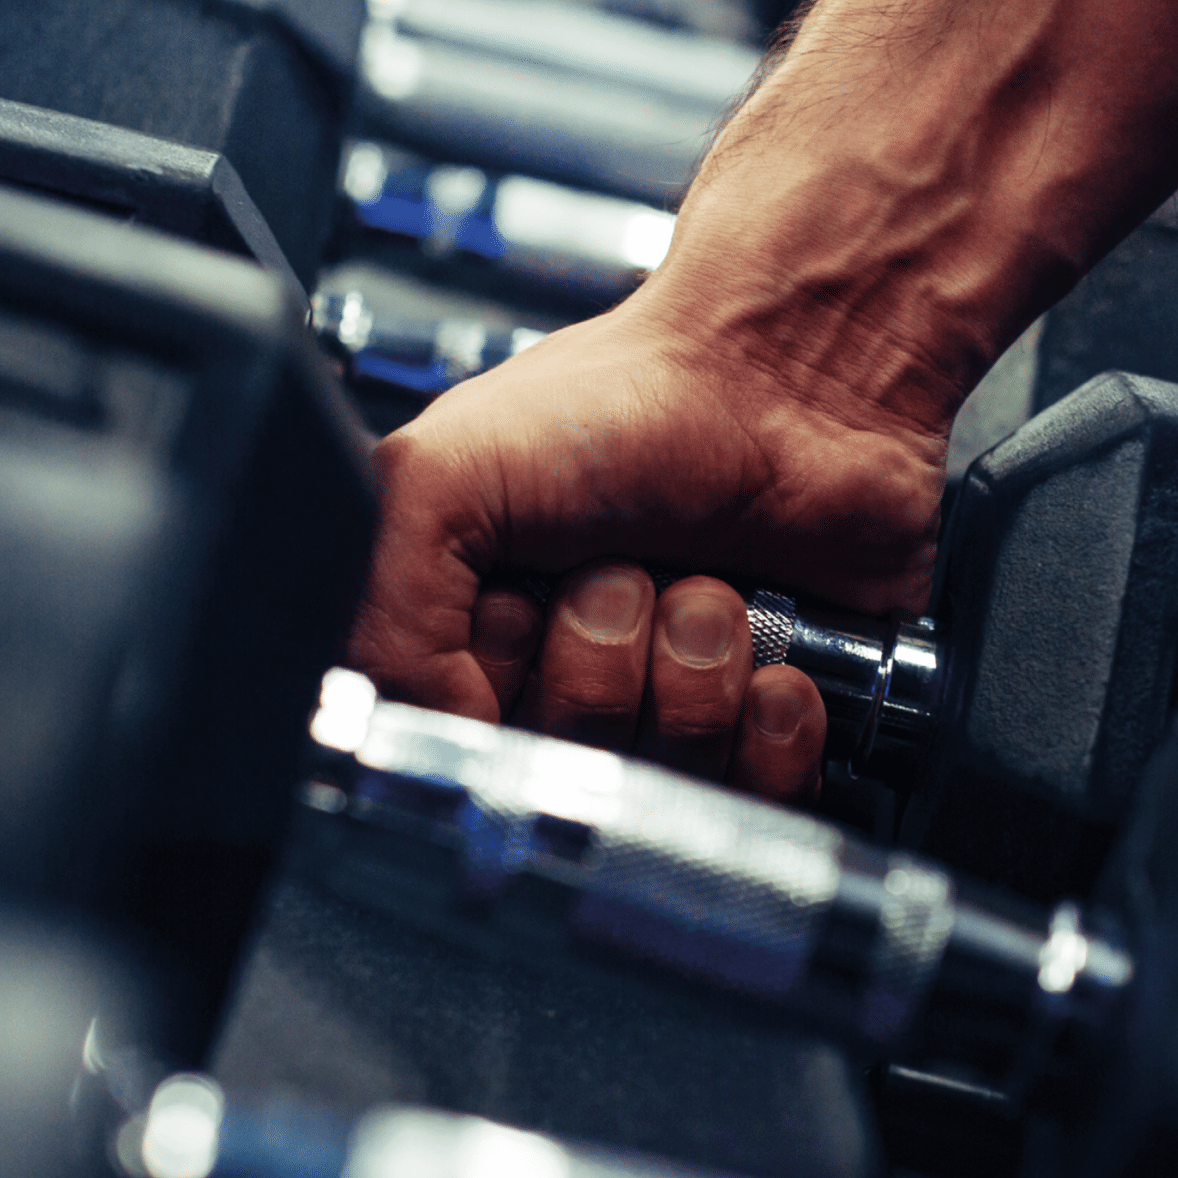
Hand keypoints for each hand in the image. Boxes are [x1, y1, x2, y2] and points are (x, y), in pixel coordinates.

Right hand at [343, 281, 950, 800]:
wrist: (795, 378)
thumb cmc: (633, 399)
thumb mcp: (441, 474)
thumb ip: (383, 618)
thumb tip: (428, 731)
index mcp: (474, 639)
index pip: (464, 753)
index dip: (500, 686)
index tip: (526, 603)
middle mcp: (567, 686)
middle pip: (566, 781)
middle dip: (602, 665)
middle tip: (622, 571)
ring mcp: (668, 716)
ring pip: (665, 784)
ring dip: (692, 672)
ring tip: (703, 586)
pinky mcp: (765, 737)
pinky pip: (759, 800)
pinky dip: (770, 726)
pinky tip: (768, 659)